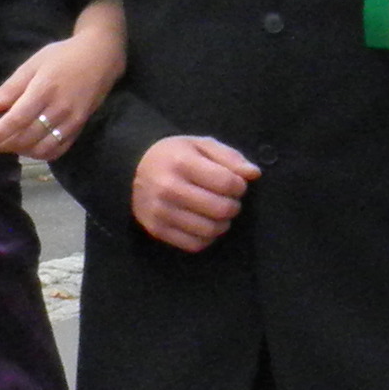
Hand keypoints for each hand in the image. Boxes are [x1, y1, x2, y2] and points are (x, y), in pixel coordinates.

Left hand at [0, 29, 119, 160]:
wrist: (101, 57)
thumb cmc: (63, 56)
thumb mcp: (33, 64)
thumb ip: (11, 87)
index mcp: (43, 90)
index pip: (15, 120)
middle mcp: (58, 109)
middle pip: (27, 137)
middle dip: (5, 144)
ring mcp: (72, 121)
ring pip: (42, 148)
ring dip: (22, 151)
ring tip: (10, 144)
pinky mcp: (80, 127)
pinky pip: (59, 150)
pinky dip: (41, 154)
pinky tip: (31, 147)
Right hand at [130, 134, 257, 251]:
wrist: (134, 168)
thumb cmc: (175, 155)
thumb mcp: (201, 145)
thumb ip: (230, 157)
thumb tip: (254, 174)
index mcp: (182, 162)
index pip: (226, 183)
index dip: (240, 186)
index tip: (236, 184)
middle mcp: (169, 188)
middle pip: (220, 209)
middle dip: (233, 206)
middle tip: (228, 200)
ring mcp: (161, 212)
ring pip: (209, 230)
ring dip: (222, 223)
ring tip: (217, 213)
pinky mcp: (157, 230)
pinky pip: (194, 244)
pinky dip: (207, 237)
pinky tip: (205, 224)